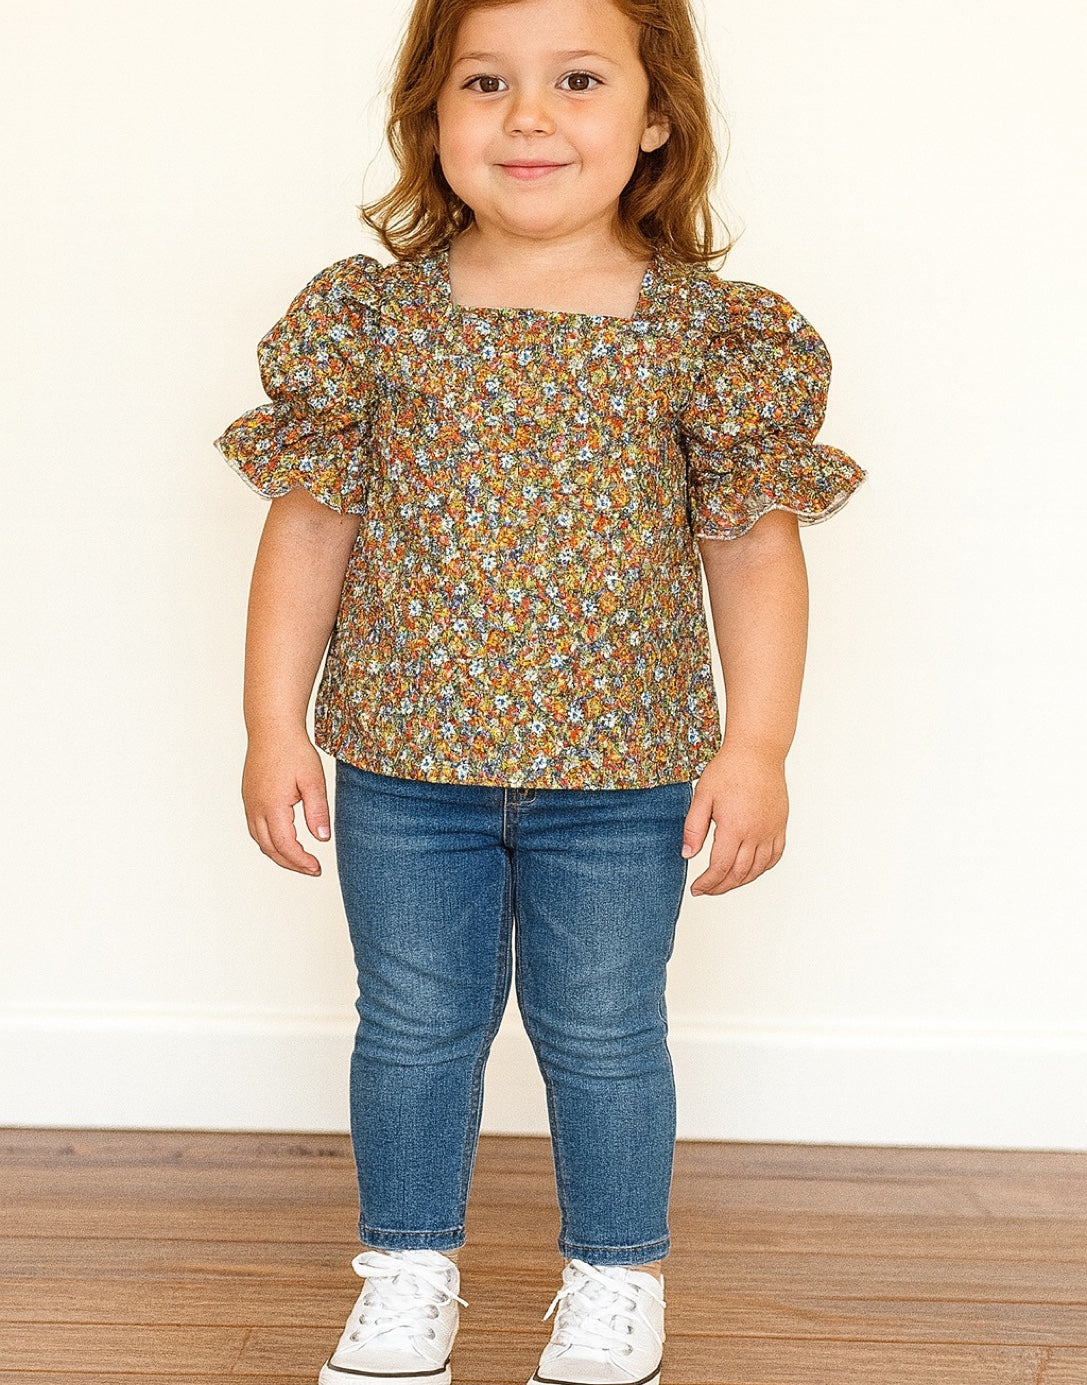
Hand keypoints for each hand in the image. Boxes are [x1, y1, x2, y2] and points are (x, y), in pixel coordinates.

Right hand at [241, 732, 330, 875]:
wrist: (272, 729)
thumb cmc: (293, 750)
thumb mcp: (313, 780)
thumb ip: (317, 811)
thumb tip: (322, 839)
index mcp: (272, 806)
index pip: (285, 846)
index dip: (301, 861)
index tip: (317, 868)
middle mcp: (256, 808)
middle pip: (270, 849)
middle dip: (290, 863)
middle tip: (312, 869)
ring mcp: (249, 803)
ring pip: (260, 840)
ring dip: (279, 854)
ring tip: (300, 859)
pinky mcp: (249, 797)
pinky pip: (255, 828)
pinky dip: (270, 841)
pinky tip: (285, 840)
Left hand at [682, 745, 788, 894]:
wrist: (757, 753)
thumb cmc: (728, 770)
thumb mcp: (702, 797)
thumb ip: (693, 828)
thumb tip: (687, 854)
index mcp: (734, 827)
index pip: (720, 868)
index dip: (708, 883)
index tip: (697, 889)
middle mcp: (756, 833)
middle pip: (739, 874)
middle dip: (721, 886)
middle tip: (707, 889)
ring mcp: (771, 831)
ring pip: (758, 869)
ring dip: (740, 881)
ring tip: (724, 883)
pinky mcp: (780, 826)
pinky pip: (774, 856)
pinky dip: (761, 869)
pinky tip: (749, 870)